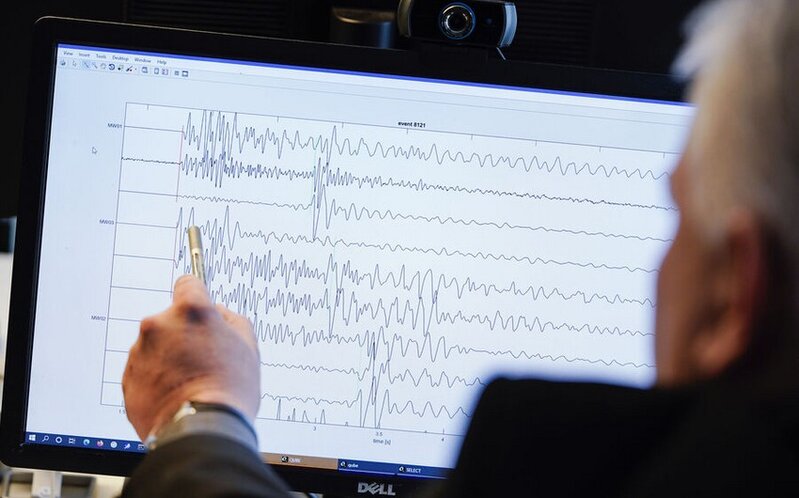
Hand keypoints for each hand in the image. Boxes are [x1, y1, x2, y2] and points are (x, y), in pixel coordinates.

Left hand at [122, 275, 259, 439]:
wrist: (201, 430)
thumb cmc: (229, 389)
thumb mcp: (248, 346)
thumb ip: (232, 319)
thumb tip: (218, 314)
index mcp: (190, 311)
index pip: (188, 283)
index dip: (196, 296)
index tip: (198, 307)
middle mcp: (159, 325)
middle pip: (170, 319)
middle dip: (183, 334)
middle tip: (202, 358)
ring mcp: (140, 351)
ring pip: (155, 346)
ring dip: (168, 357)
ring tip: (189, 382)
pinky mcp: (128, 378)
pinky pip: (144, 370)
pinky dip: (156, 378)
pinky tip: (176, 394)